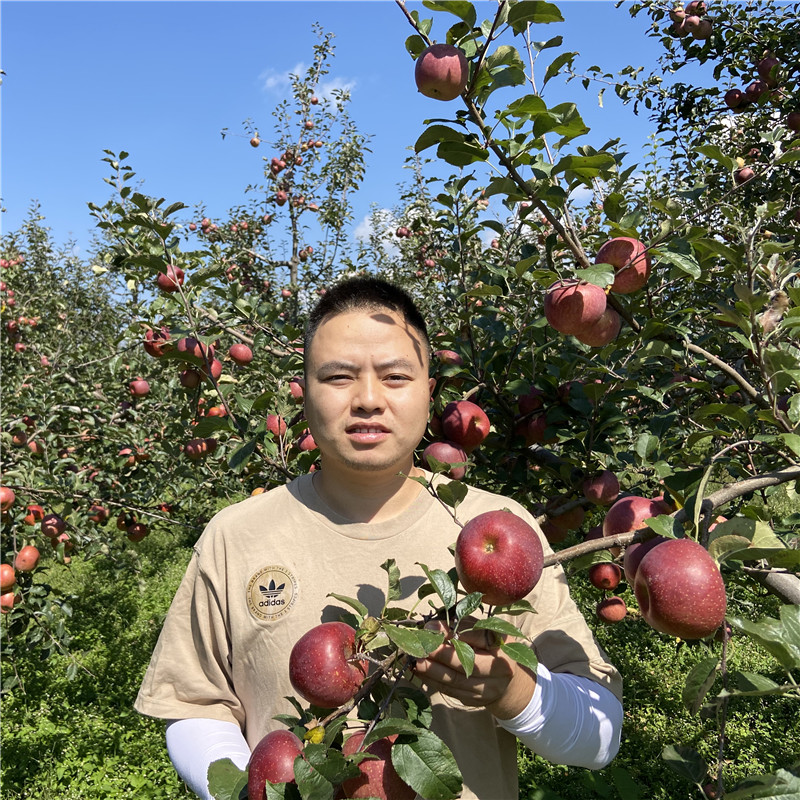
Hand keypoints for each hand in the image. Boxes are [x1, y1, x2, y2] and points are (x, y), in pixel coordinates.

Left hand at [413, 619, 535, 719]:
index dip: (453, 633)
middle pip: (466, 664)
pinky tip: (419, 671)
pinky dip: (432, 681)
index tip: (429, 627)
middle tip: (419, 646)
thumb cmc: (493, 648)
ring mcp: (487, 689)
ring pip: (455, 681)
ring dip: (431, 671)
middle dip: (439, 655)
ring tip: (414, 660)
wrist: (510, 684)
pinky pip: (450, 691)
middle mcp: (498, 670)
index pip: (478, 637)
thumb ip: (462, 626)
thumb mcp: (483, 631)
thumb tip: (432, 627)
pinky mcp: (474, 701)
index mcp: (502, 646)